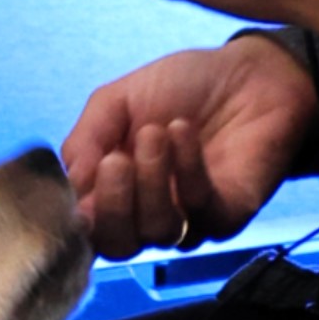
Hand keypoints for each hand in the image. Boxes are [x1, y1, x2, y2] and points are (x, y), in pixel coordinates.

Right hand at [60, 36, 318, 259]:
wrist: (248, 73)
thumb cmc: (182, 87)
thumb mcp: (115, 101)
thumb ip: (84, 140)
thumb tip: (70, 185)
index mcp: (116, 192)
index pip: (86, 228)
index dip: (76, 215)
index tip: (79, 182)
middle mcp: (148, 214)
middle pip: (118, 246)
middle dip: (112, 206)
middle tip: (115, 161)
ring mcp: (190, 220)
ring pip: (158, 231)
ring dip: (152, 180)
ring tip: (156, 132)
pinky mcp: (228, 214)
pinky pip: (200, 210)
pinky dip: (186, 169)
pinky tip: (182, 131)